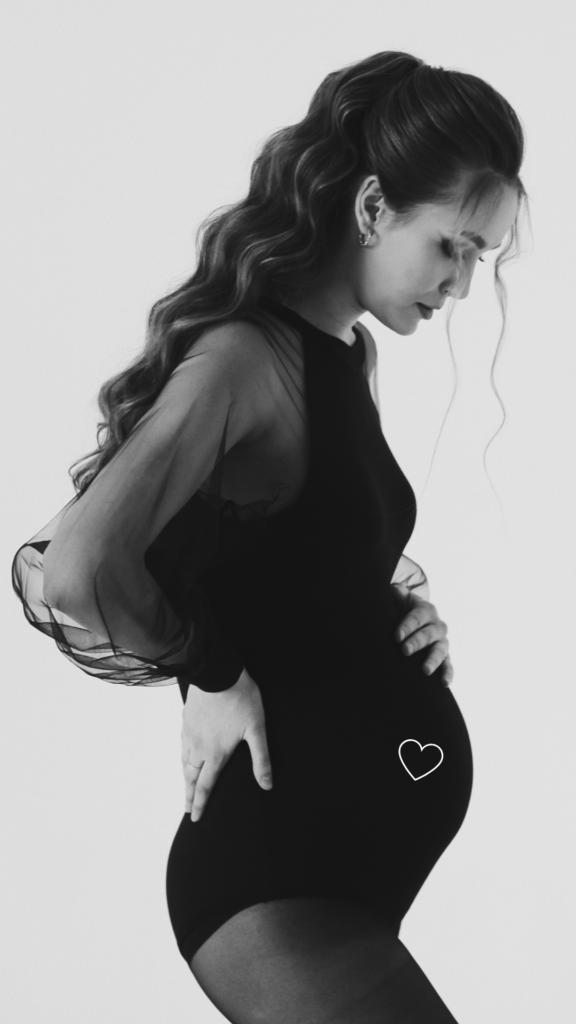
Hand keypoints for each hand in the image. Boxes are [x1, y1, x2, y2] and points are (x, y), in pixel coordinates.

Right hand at [182, 667, 272, 822]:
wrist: (218, 672)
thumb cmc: (241, 699)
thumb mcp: (257, 730)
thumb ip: (261, 759)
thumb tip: (267, 785)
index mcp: (216, 754)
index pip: (205, 786)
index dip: (200, 804)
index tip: (194, 818)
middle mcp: (199, 747)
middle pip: (191, 777)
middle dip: (189, 796)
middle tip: (187, 809)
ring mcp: (190, 733)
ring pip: (184, 762)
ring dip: (185, 777)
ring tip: (186, 786)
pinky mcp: (186, 719)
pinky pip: (182, 745)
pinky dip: (182, 757)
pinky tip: (185, 755)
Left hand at [393, 586, 453, 686]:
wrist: (417, 620)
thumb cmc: (403, 609)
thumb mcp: (400, 599)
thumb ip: (397, 593)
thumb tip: (393, 589)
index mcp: (426, 610)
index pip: (416, 618)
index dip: (407, 626)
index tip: (396, 636)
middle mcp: (437, 626)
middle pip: (427, 635)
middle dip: (416, 643)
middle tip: (404, 651)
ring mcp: (442, 642)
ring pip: (440, 651)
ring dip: (433, 660)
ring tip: (424, 671)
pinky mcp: (445, 656)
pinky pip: (449, 665)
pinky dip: (448, 674)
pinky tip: (443, 683)